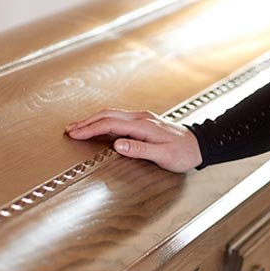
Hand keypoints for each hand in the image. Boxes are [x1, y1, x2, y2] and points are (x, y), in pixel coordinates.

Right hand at [64, 108, 202, 172]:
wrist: (200, 145)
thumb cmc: (184, 153)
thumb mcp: (164, 155)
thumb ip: (140, 150)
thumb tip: (118, 145)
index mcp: (143, 126)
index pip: (110, 124)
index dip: (90, 129)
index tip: (75, 134)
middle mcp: (142, 118)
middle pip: (108, 115)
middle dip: (86, 122)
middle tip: (69, 130)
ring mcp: (143, 118)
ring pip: (112, 115)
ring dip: (93, 120)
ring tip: (78, 127)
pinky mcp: (144, 122)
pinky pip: (118, 118)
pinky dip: (104, 121)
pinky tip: (99, 126)